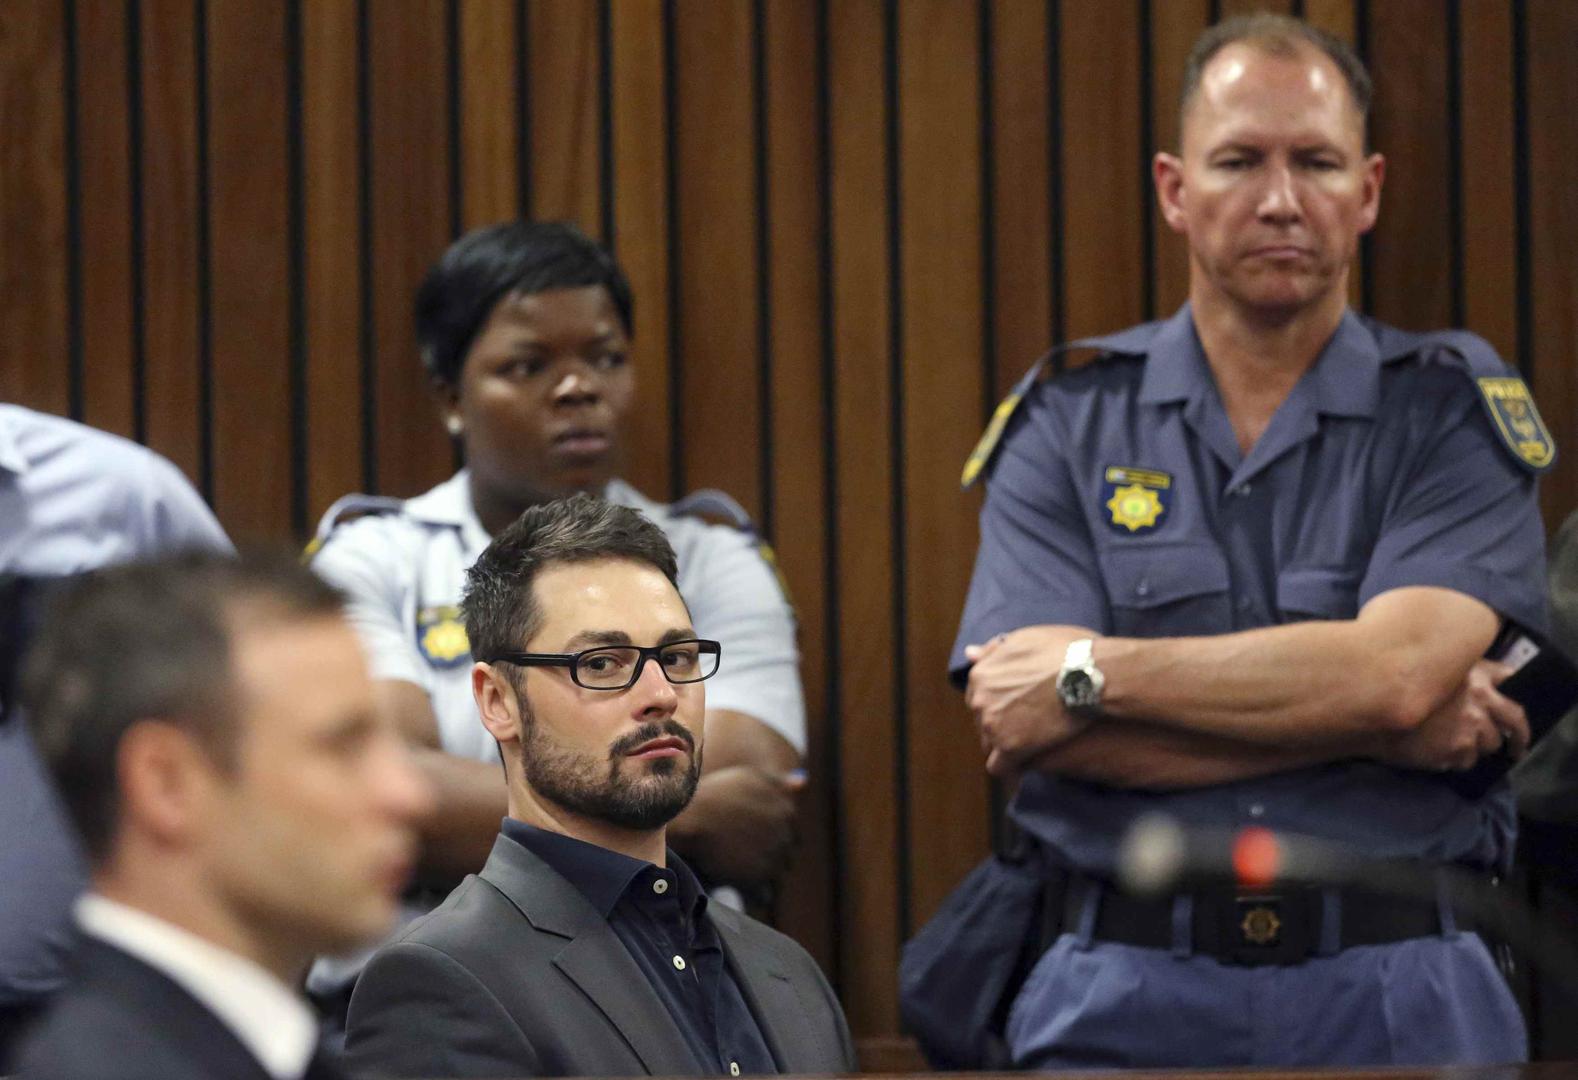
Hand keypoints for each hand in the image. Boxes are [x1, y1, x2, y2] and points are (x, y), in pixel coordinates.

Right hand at [666, 765, 805, 888]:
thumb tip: (804, 782)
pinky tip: (738, 882)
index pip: (792, 829)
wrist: (690, 818)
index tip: (751, 833)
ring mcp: (775, 856)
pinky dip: (756, 893)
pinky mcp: (760, 878)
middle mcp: (786, 832)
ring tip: (738, 864)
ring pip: (777, 873)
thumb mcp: (749, 778)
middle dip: (770, 852)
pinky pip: (766, 894)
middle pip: (787, 852)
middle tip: (743, 850)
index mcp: (787, 809)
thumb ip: (778, 783)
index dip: (771, 832)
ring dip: (764, 872)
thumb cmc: (716, 795)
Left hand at [965, 625, 1095, 777]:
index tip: (1018, 705)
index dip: (998, 701)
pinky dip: (1010, 769)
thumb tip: (970, 654)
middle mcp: (979, 700)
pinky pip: (999, 767)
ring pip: (989, 743)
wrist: (1089, 674)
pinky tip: (1024, 766)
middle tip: (1028, 725)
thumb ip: (995, 650)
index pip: (978, 696)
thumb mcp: (1025, 639)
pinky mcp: (1010, 748)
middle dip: (1000, 723)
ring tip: (1031, 745)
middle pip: (982, 720)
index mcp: (981, 674)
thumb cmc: (1065, 652)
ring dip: (1005, 745)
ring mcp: (992, 725)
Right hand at [1381, 659, 1529, 771]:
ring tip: (1459, 746)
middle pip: (1515, 721)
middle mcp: (1479, 699)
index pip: (1511, 679)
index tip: (1510, 702)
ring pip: (1490, 745)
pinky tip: (1440, 753)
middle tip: (1516, 748)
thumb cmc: (1392, 681)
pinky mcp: (1457, 750)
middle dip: (1520, 736)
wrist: (1366, 707)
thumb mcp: (1429, 664)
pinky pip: (1467, 761)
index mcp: (1474, 674)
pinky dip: (1457, 759)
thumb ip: (1453, 668)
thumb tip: (1474, 675)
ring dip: (1479, 746)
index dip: (1512, 689)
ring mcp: (1470, 727)